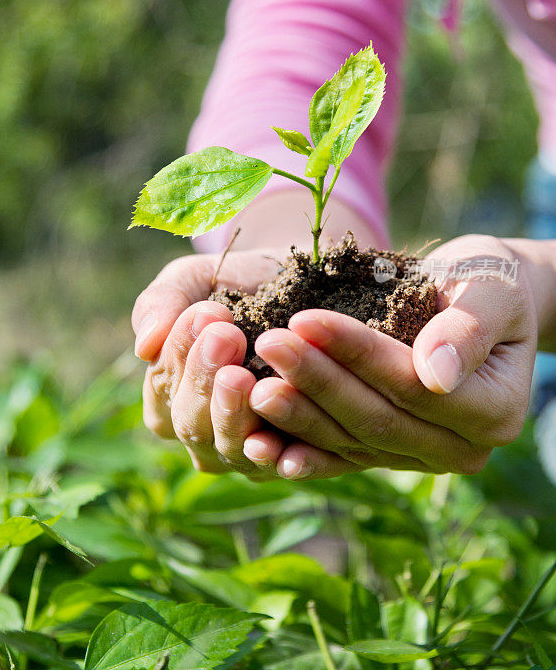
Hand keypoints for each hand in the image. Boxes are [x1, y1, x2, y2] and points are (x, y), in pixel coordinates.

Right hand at [132, 250, 286, 475]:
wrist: (294, 289)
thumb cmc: (232, 286)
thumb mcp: (192, 280)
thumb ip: (161, 303)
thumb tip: (144, 346)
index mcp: (165, 398)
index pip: (163, 384)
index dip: (180, 351)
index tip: (207, 311)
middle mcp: (200, 434)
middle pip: (191, 421)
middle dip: (205, 378)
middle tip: (226, 336)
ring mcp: (241, 452)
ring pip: (229, 447)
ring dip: (234, 413)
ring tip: (243, 375)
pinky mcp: (287, 458)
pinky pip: (279, 463)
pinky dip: (276, 453)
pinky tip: (278, 430)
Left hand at [240, 235, 536, 478]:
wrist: (479, 303)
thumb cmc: (488, 284)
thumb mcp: (491, 291)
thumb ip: (468, 329)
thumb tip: (437, 374)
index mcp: (492, 411)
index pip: (410, 383)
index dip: (355, 353)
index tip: (303, 319)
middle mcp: (459, 448)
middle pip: (375, 418)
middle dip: (316, 380)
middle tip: (266, 345)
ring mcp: (422, 457)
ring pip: (352, 441)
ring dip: (298, 415)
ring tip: (250, 385)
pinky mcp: (391, 455)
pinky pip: (342, 457)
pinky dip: (302, 450)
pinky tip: (260, 444)